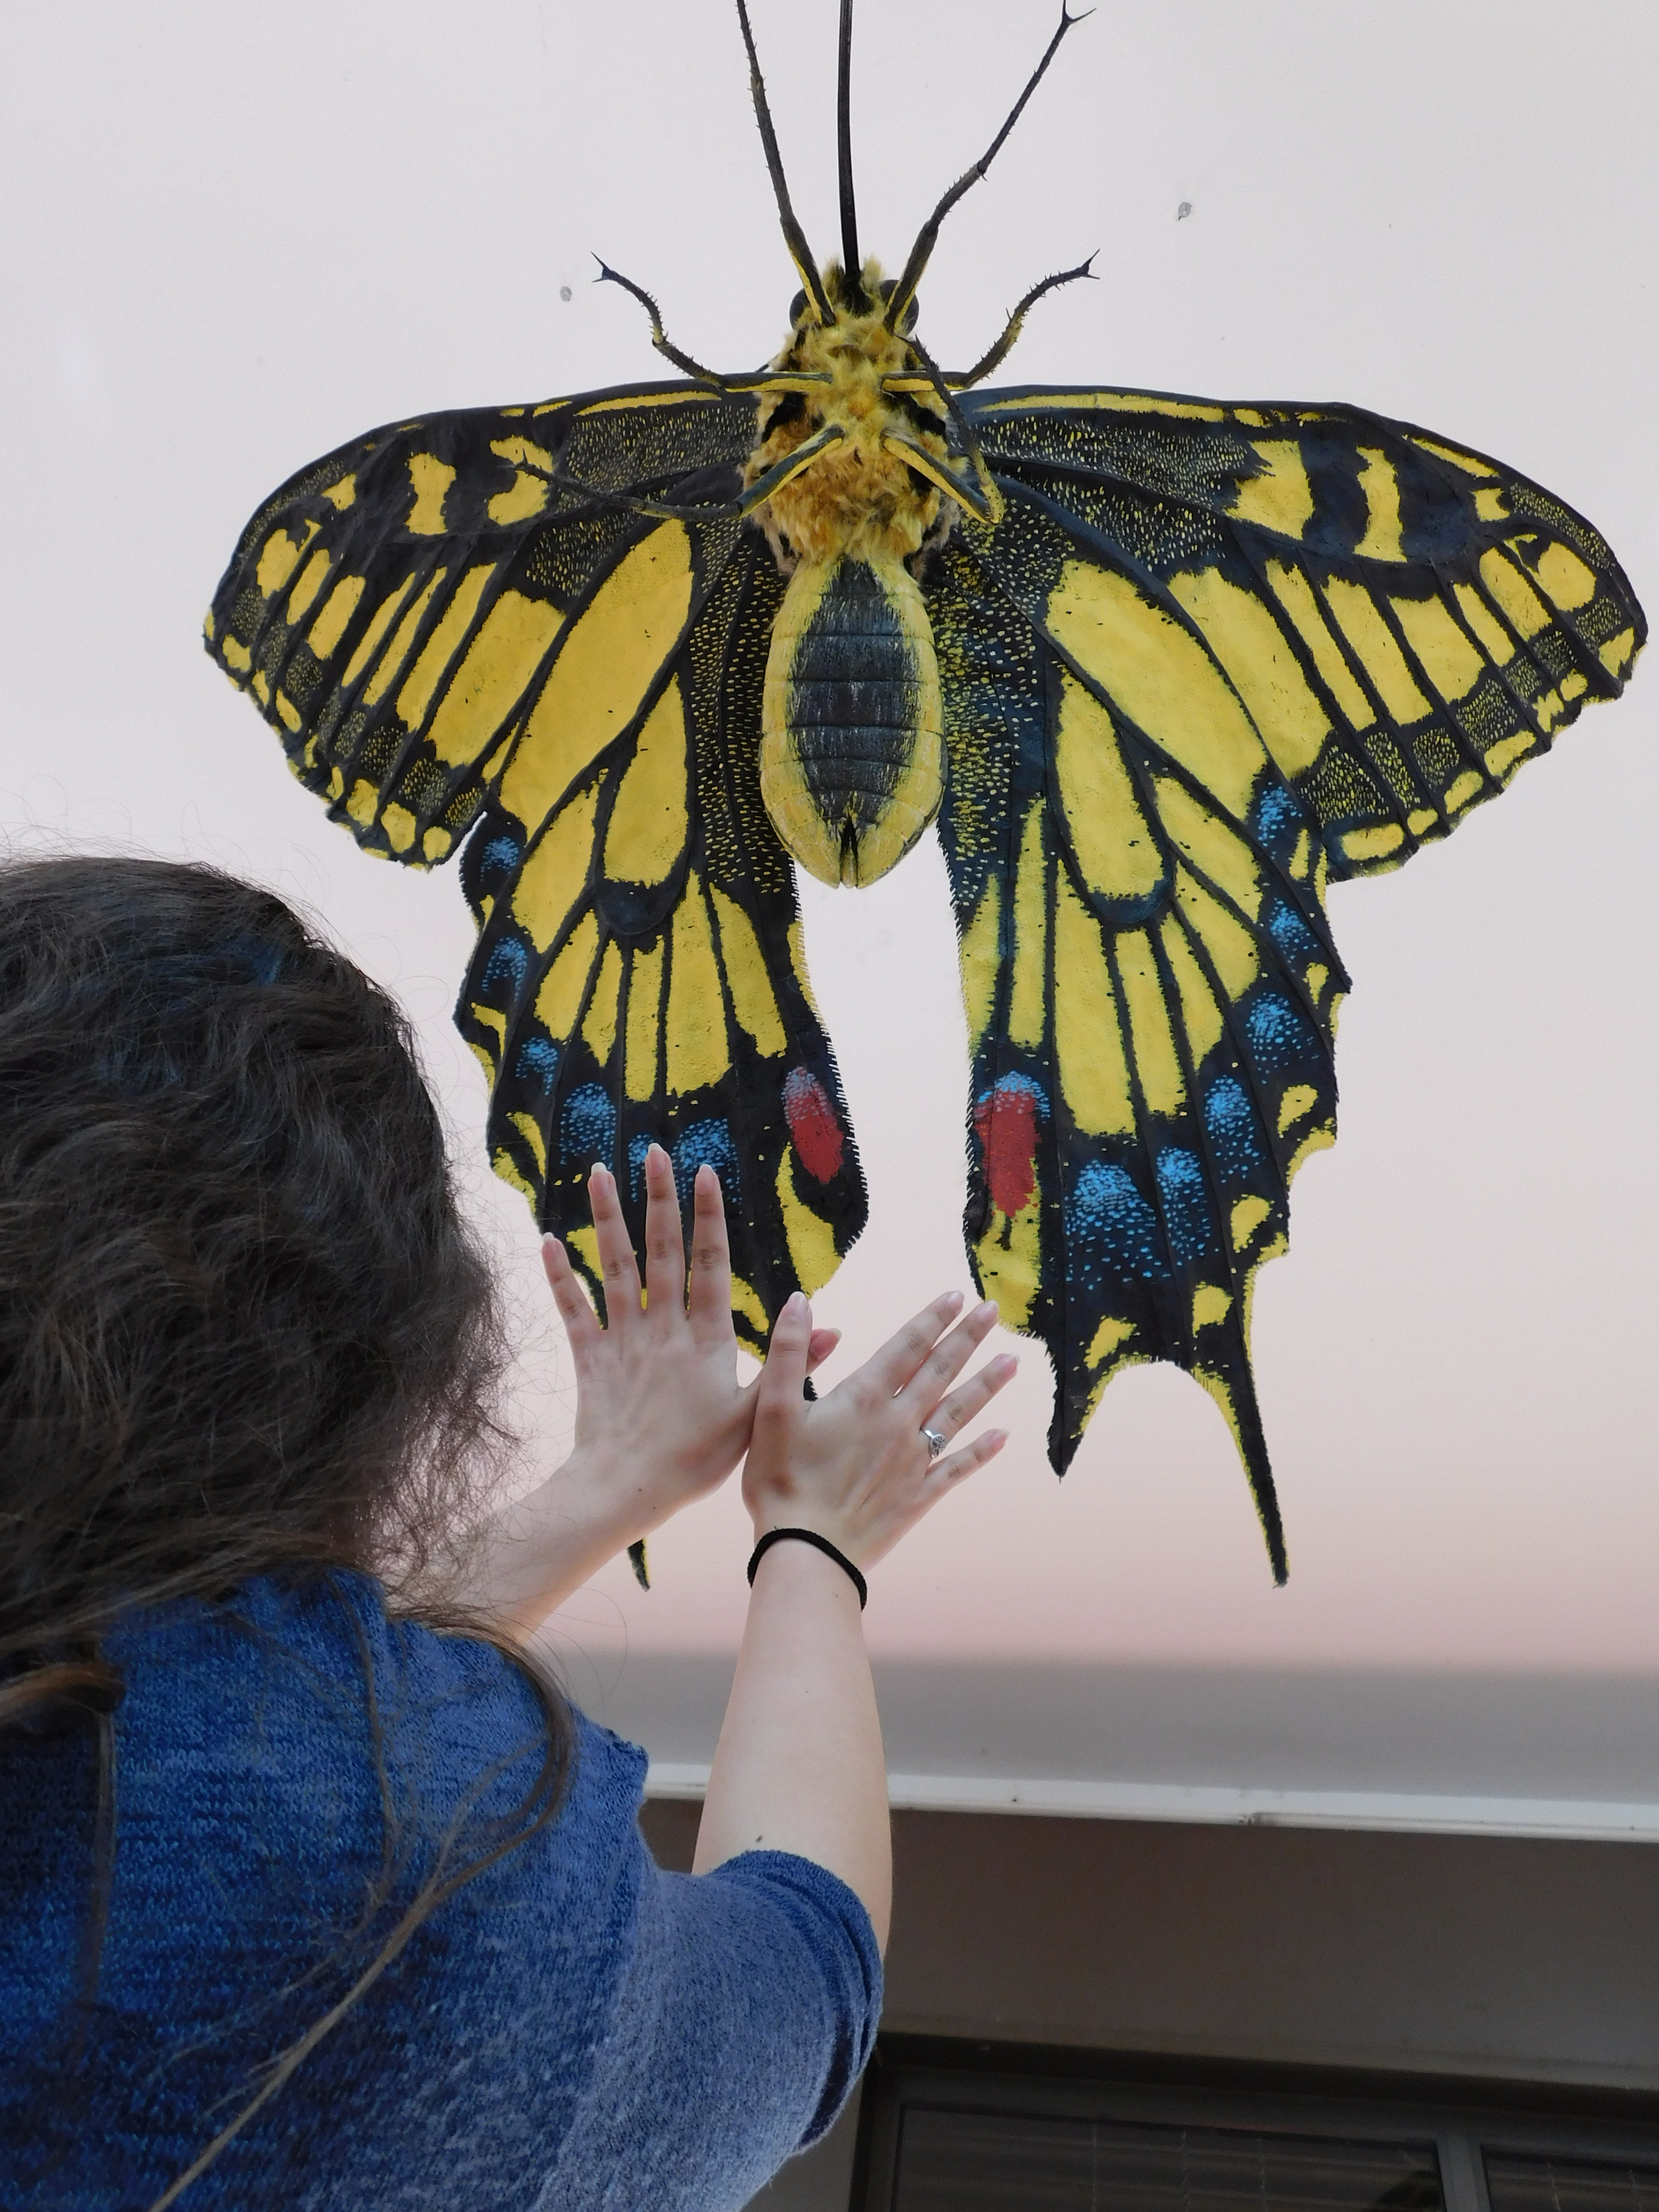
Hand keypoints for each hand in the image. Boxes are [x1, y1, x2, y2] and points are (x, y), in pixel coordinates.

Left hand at [542, 1145, 837, 1548]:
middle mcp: (662, 1330)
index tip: (706, 1173)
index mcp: (706, 1340)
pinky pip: (572, 1310)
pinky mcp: (589, 1358)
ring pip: (614, 1268)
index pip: (709, 1266)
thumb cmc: (695, 1460)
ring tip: (599, 1173)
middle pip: (662, 1252)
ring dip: (606, 1219)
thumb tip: (830, 1327)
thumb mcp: (755, 1416)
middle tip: (654, 1151)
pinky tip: (546, 1240)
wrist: (626, 1491)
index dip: (709, 1218)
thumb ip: (790, 1366)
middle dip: (659, 1199)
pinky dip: (559, 1276)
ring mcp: (623, 1341)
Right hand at [741, 1290, 1015, 1572]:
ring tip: (1012, 1361)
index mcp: (864, 1398)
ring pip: (958, 1414)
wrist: (806, 1550)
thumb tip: (798, 1300)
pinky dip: (982, 1451)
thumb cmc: (781, 1479)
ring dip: (986, 1385)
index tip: (957, 1296)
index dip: (932, 1318)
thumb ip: (788, 1351)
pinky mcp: (918, 1496)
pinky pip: (958, 1468)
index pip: (906, 1346)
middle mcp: (898, 1423)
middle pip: (940, 1371)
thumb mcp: (773, 1409)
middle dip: (967, 1338)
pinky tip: (1004, 1437)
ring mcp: (913, 1460)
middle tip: (992, 1311)